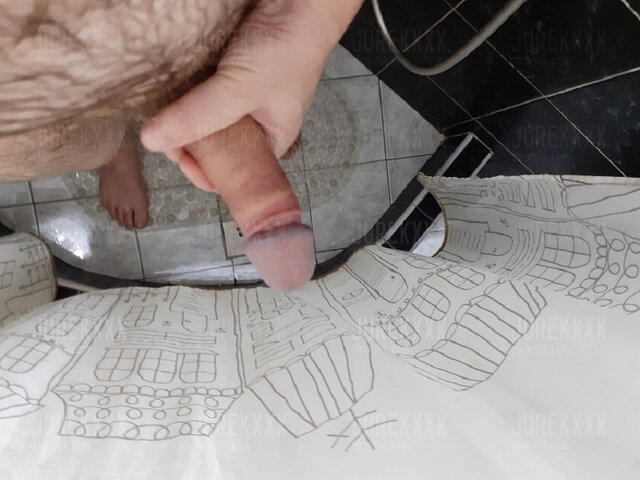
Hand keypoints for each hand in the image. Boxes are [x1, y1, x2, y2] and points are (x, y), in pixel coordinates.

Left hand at [141, 0, 361, 189]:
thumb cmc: (288, 49)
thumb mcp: (241, 90)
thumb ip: (199, 116)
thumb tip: (153, 141)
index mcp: (269, 140)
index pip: (231, 172)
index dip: (201, 169)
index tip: (173, 152)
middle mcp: (253, 123)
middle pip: (211, 147)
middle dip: (185, 141)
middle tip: (161, 125)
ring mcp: (238, 96)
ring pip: (201, 118)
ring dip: (180, 116)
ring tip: (160, 106)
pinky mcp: (225, 72)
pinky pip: (198, 90)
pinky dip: (182, 91)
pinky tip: (169, 88)